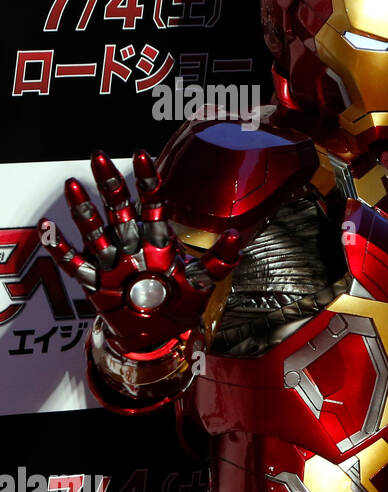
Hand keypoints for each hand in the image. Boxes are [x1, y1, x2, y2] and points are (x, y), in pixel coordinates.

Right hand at [41, 149, 239, 354]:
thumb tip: (235, 235)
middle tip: (99, 157)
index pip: (151, 203)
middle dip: (109, 184)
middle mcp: (132, 246)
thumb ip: (219, 260)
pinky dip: (61, 248)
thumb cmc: (180, 304)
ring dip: (84, 210)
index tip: (140, 154)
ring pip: (95, 231)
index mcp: (158, 241)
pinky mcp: (96, 283)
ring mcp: (112, 262)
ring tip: (72, 186)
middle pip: (119, 210)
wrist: (160, 337)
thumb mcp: (204, 282)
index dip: (146, 181)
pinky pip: (74, 263)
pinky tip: (48, 228)